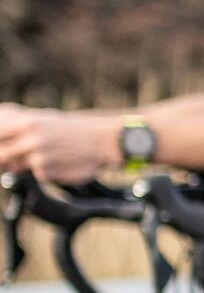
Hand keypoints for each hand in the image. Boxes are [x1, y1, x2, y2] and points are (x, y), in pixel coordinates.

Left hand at [0, 106, 114, 184]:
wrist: (104, 141)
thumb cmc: (73, 128)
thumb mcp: (43, 118)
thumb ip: (16, 125)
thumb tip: (0, 138)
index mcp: (27, 120)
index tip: (3, 145)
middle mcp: (31, 137)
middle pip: (0, 153)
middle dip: (4, 158)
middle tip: (14, 158)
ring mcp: (39, 156)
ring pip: (14, 165)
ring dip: (24, 164)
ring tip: (47, 155)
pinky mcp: (46, 172)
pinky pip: (34, 174)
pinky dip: (42, 171)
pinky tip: (59, 163)